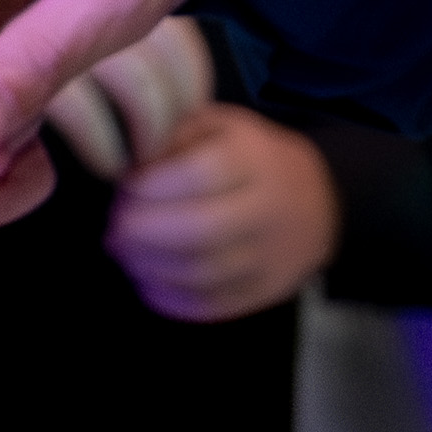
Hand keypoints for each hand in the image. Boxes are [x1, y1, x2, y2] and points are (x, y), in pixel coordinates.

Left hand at [105, 102, 335, 322]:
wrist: (317, 199)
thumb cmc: (247, 156)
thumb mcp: (216, 125)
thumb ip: (171, 135)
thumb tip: (128, 165)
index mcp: (255, 160)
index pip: (201, 174)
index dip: (151, 184)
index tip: (125, 186)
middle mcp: (269, 210)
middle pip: (200, 229)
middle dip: (141, 230)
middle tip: (113, 226)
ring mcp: (271, 256)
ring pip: (202, 272)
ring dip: (148, 265)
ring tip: (123, 251)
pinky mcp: (266, 291)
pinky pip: (212, 305)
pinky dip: (168, 297)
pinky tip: (145, 278)